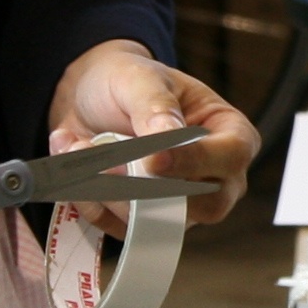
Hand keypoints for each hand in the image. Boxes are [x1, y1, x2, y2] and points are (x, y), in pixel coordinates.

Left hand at [51, 42, 256, 226]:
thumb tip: (167, 137)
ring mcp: (182, 207)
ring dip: (107, 189)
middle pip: (205, 206)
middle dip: (148, 187)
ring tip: (80, 146)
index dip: (194, 162)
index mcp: (231, 134)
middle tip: (106, 163)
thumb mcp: (141, 78)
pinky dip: (89, 200)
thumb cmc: (128, 82)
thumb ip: (156, 106)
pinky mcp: (145, 224)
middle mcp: (216, 178)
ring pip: (157, 222)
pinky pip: (120, 229)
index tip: (152, 158)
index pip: (230, 157)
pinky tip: (76, 166)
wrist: (89, 100)